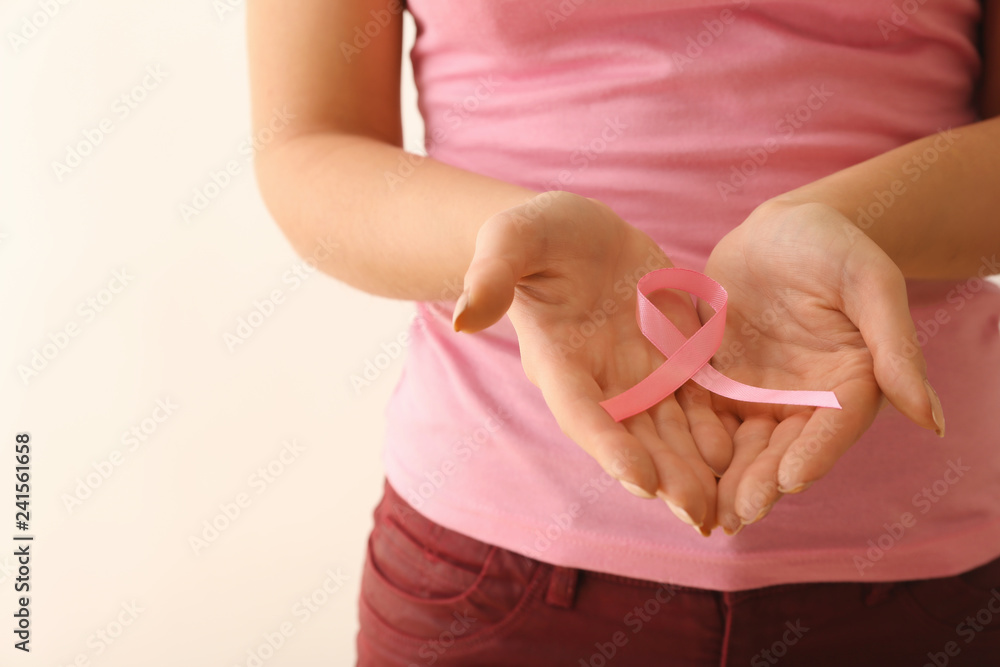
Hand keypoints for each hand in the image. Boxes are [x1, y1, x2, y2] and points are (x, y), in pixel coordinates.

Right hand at [452, 191, 730, 531]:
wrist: (576, 234)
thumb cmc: (537, 235)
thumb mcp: (512, 239)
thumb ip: (492, 274)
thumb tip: (464, 319)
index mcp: (557, 359)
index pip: (581, 410)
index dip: (608, 444)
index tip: (639, 479)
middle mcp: (599, 379)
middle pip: (632, 436)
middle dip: (663, 475)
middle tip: (696, 514)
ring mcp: (638, 372)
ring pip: (669, 429)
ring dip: (693, 469)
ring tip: (724, 507)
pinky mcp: (672, 356)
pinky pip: (697, 400)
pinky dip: (714, 429)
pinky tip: (740, 457)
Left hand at [699, 200, 944, 534]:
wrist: (779, 230)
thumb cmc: (834, 247)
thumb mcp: (870, 284)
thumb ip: (896, 348)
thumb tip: (933, 421)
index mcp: (849, 383)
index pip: (832, 427)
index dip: (813, 454)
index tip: (790, 480)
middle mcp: (803, 399)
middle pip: (782, 448)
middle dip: (760, 481)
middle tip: (736, 512)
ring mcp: (758, 393)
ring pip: (740, 444)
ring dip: (723, 477)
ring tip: (703, 508)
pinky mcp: (719, 382)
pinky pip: (703, 415)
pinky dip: (691, 440)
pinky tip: (672, 463)